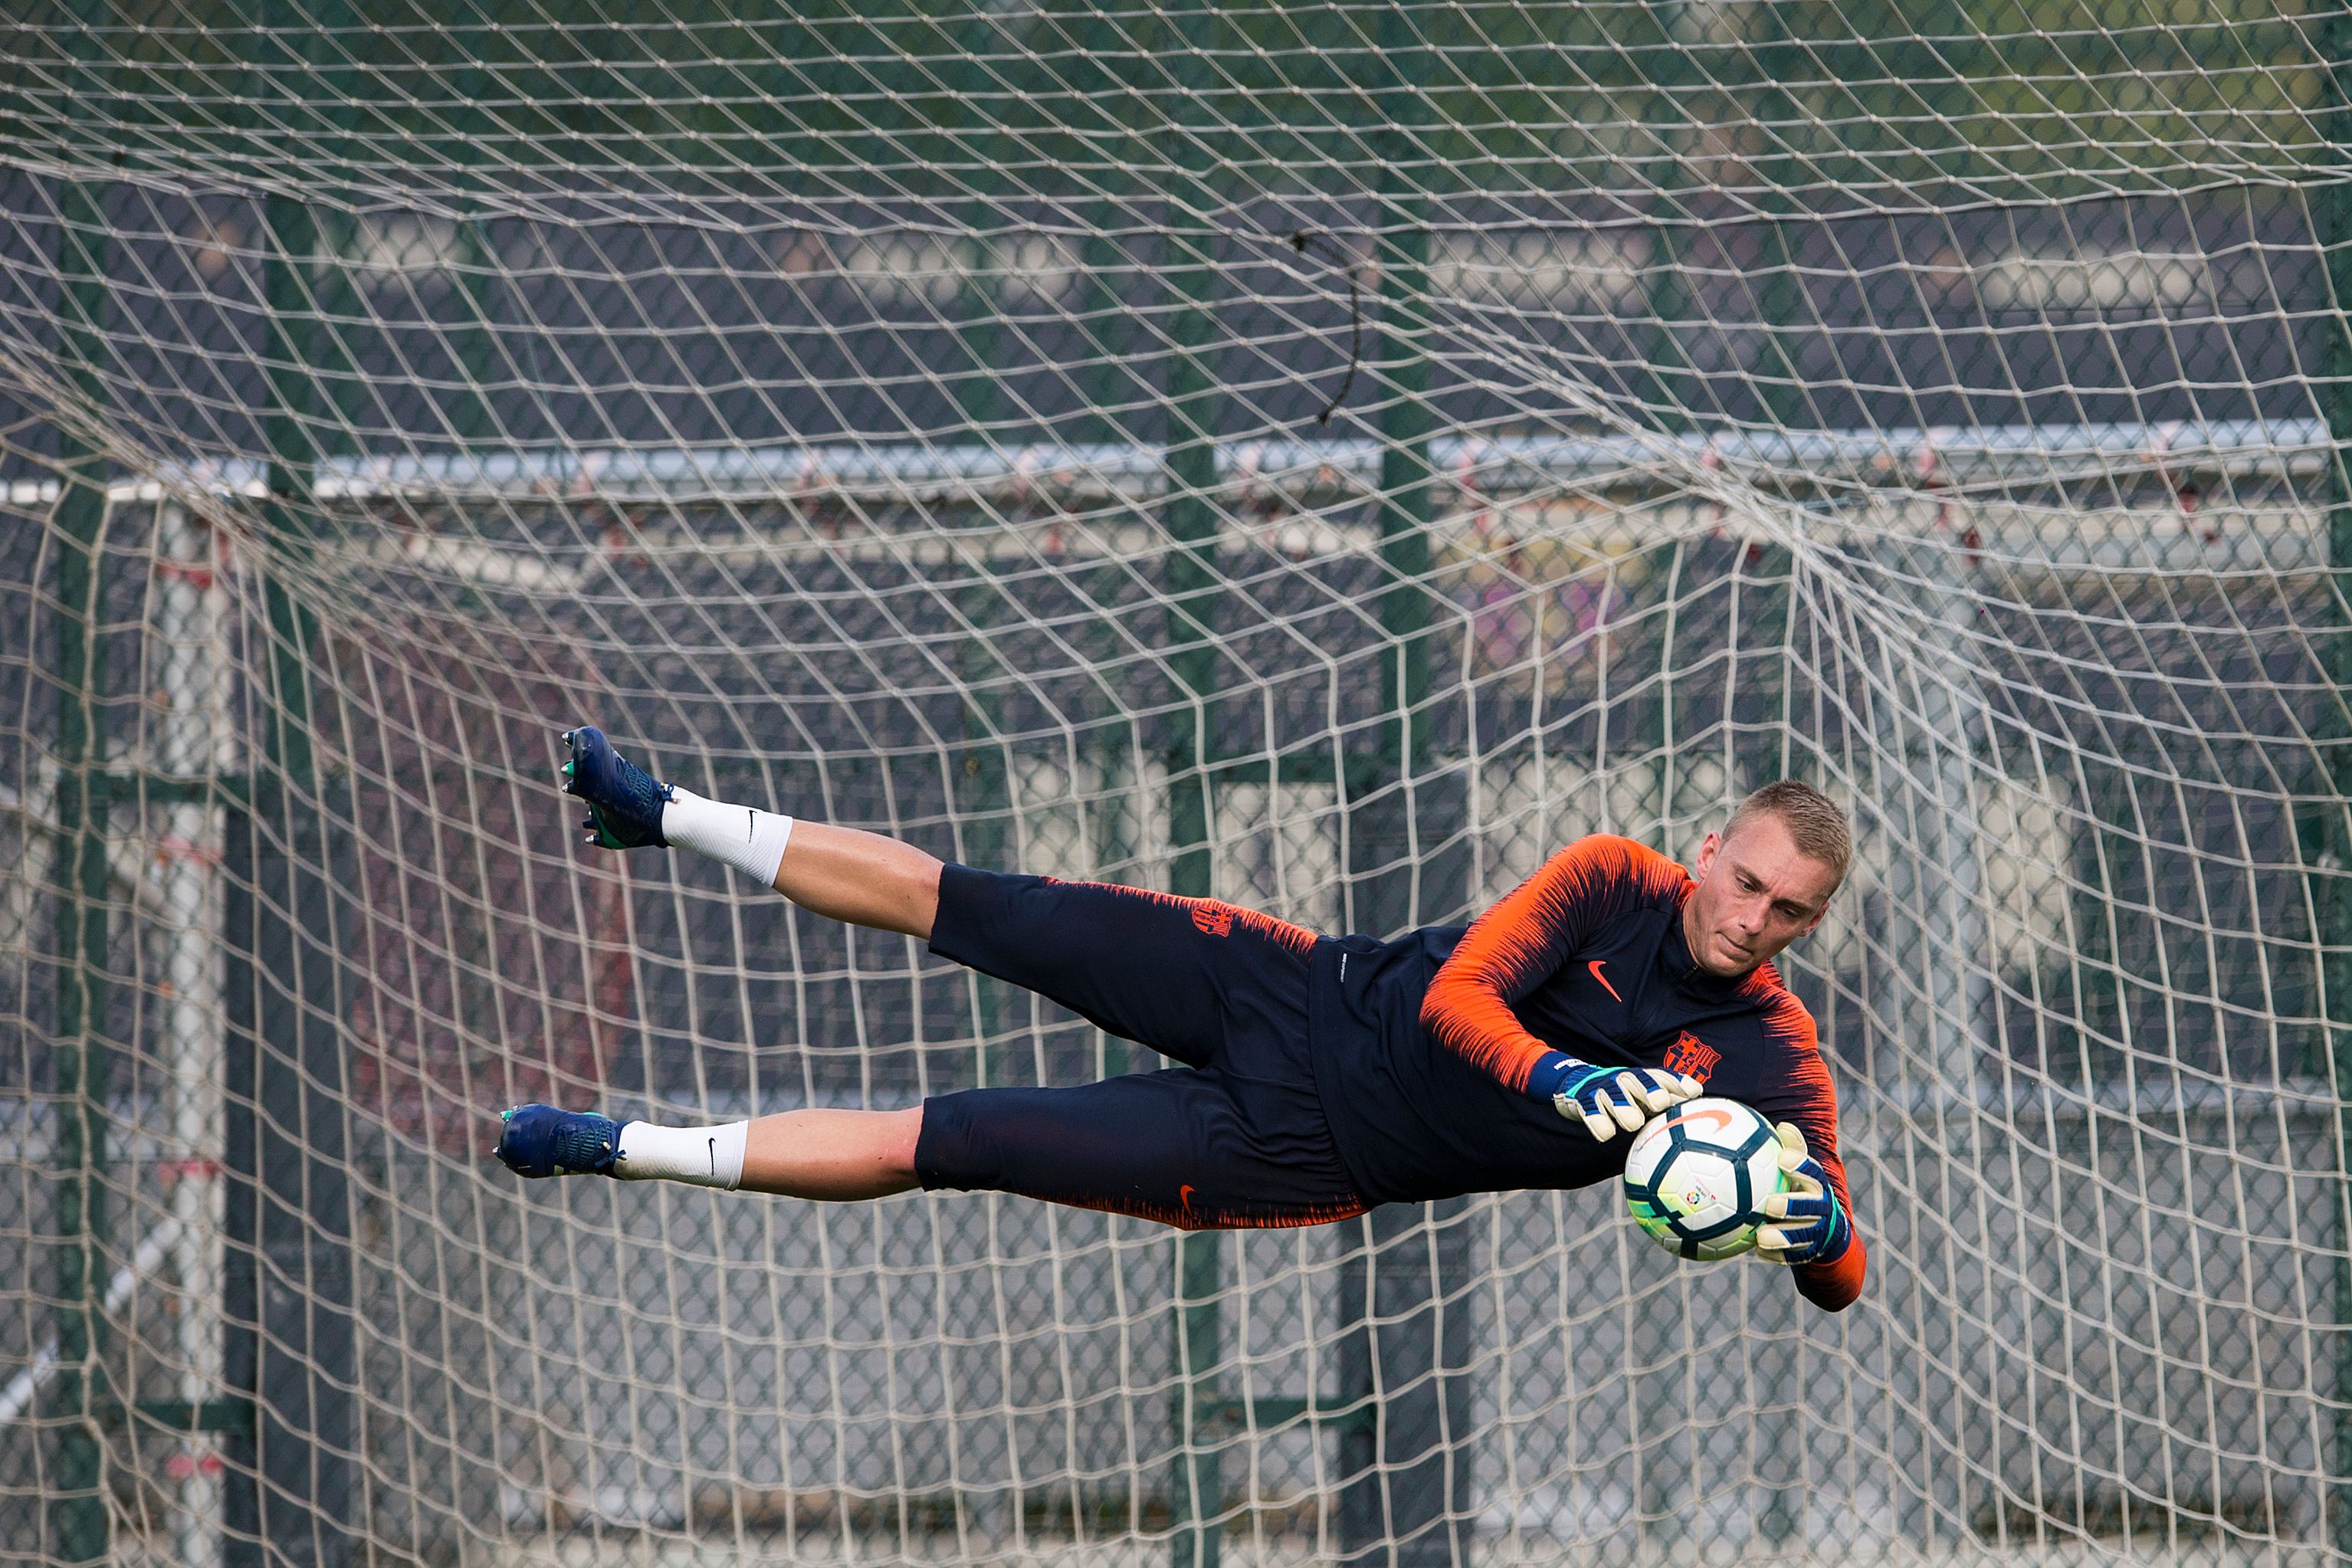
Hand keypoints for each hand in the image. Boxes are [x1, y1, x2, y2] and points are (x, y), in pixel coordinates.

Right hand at [1537, 1057, 1702, 1141]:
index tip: (1695, 1091)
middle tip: (1659, 1103)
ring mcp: (1602, 1088)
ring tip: (1632, 1123)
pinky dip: (1598, 1122)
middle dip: (1650, 1089)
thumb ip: (1665, 1107)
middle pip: (1638, 1081)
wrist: (1574, 1084)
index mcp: (1640, 1078)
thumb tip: (1698, 1125)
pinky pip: (1590, 1110)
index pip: (1661, 1076)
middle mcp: (1622, 1079)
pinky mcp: (1582, 1100)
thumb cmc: (1619, 1097)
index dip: (1677, 1082)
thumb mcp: (1640, 1097)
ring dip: (1623, 1107)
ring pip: (1613, 1095)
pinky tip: (1605, 1135)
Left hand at [1755, 1121, 1851, 1264]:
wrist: (1825, 1226)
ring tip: (1761, 1237)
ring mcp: (1817, 1232)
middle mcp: (1822, 1208)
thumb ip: (1791, 1149)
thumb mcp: (1798, 1167)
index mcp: (1818, 1184)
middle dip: (1793, 1205)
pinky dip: (1776, 1254)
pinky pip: (1793, 1256)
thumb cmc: (1800, 1187)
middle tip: (1771, 1205)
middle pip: (1811, 1207)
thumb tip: (1782, 1125)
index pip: (1814, 1172)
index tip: (1783, 1159)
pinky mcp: (1809, 1252)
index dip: (1801, 1165)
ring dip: (1783, 1237)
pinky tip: (1757, 1250)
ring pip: (1803, 1236)